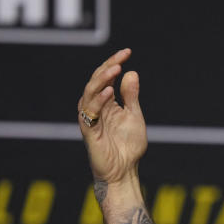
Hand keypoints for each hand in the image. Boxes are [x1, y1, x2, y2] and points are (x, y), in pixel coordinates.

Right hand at [77, 48, 146, 186]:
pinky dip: (99, 101)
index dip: (114, 63)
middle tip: (120, 58)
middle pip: (96, 81)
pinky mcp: (88, 131)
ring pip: (89, 93)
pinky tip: (110, 92)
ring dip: (101, 80)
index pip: (107, 78)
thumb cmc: (128, 146)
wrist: (124, 171)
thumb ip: (131, 96)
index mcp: (106, 102)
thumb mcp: (134, 116)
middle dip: (107, 67)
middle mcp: (95, 107)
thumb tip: (131, 72)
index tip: (127, 52)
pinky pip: (90, 113)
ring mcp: (90, 118)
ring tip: (115, 69)